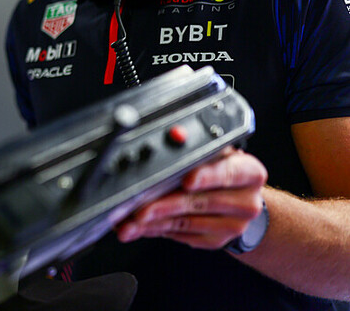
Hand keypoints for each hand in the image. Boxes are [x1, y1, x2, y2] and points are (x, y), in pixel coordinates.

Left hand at [115, 147, 267, 248]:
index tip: (186, 180)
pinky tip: (137, 227)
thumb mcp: (216, 151)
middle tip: (139, 208)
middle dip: (164, 204)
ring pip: (185, 222)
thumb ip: (196, 146)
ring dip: (152, 222)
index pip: (228, 173)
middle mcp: (245, 202)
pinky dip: (155, 230)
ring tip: (128, 221)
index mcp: (249, 172)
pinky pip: (179, 234)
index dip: (206, 177)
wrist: (239, 198)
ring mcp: (232, 225)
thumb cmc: (220, 167)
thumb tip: (171, 137)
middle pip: (200, 202)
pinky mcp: (214, 240)